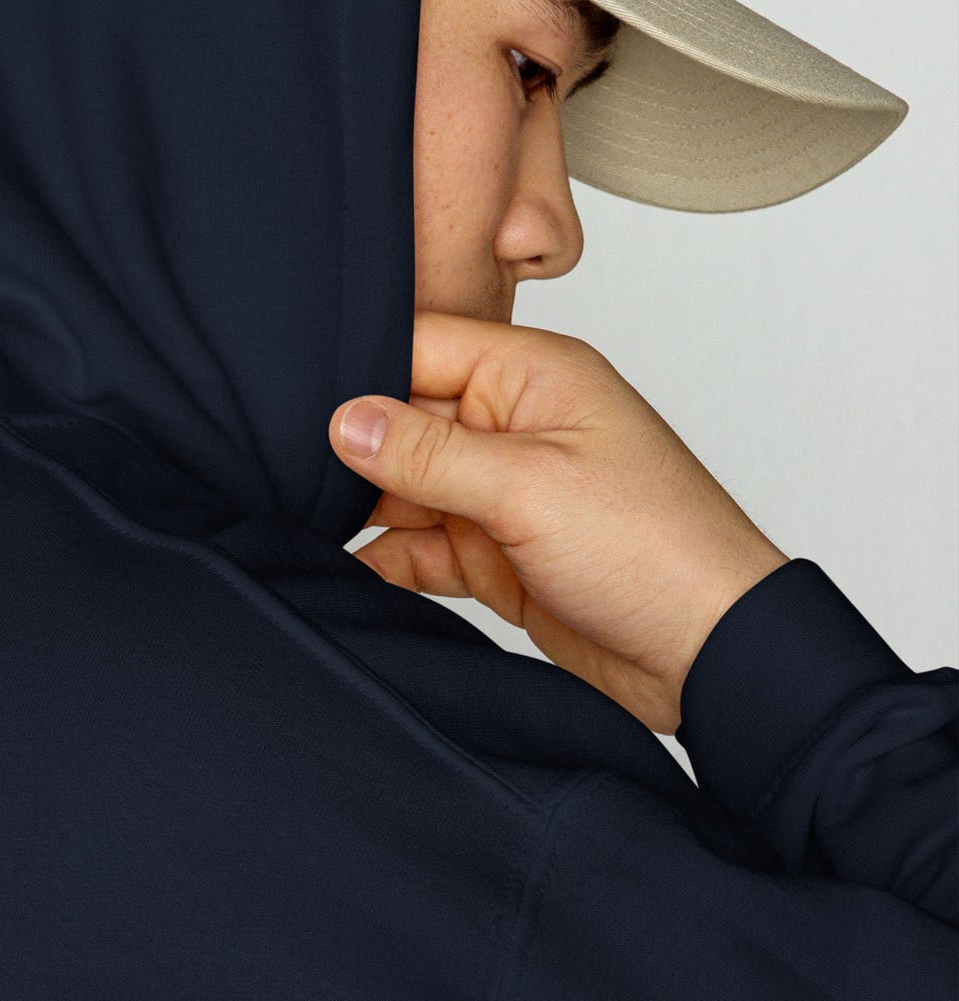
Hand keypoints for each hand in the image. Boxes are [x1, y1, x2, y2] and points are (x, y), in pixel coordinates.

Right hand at [328, 313, 788, 733]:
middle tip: (295, 480)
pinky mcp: (494, 553)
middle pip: (401, 418)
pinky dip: (384, 558)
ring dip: (361, 510)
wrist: (706, 655)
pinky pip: (417, 545)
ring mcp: (502, 492)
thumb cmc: (657, 551)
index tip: (296, 410)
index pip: (421, 345)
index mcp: (533, 378)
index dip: (358, 373)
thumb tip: (346, 420)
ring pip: (401, 487)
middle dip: (352, 451)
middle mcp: (513, 426)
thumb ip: (428, 452)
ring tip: (312, 527)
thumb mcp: (528, 487)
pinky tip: (350, 570)